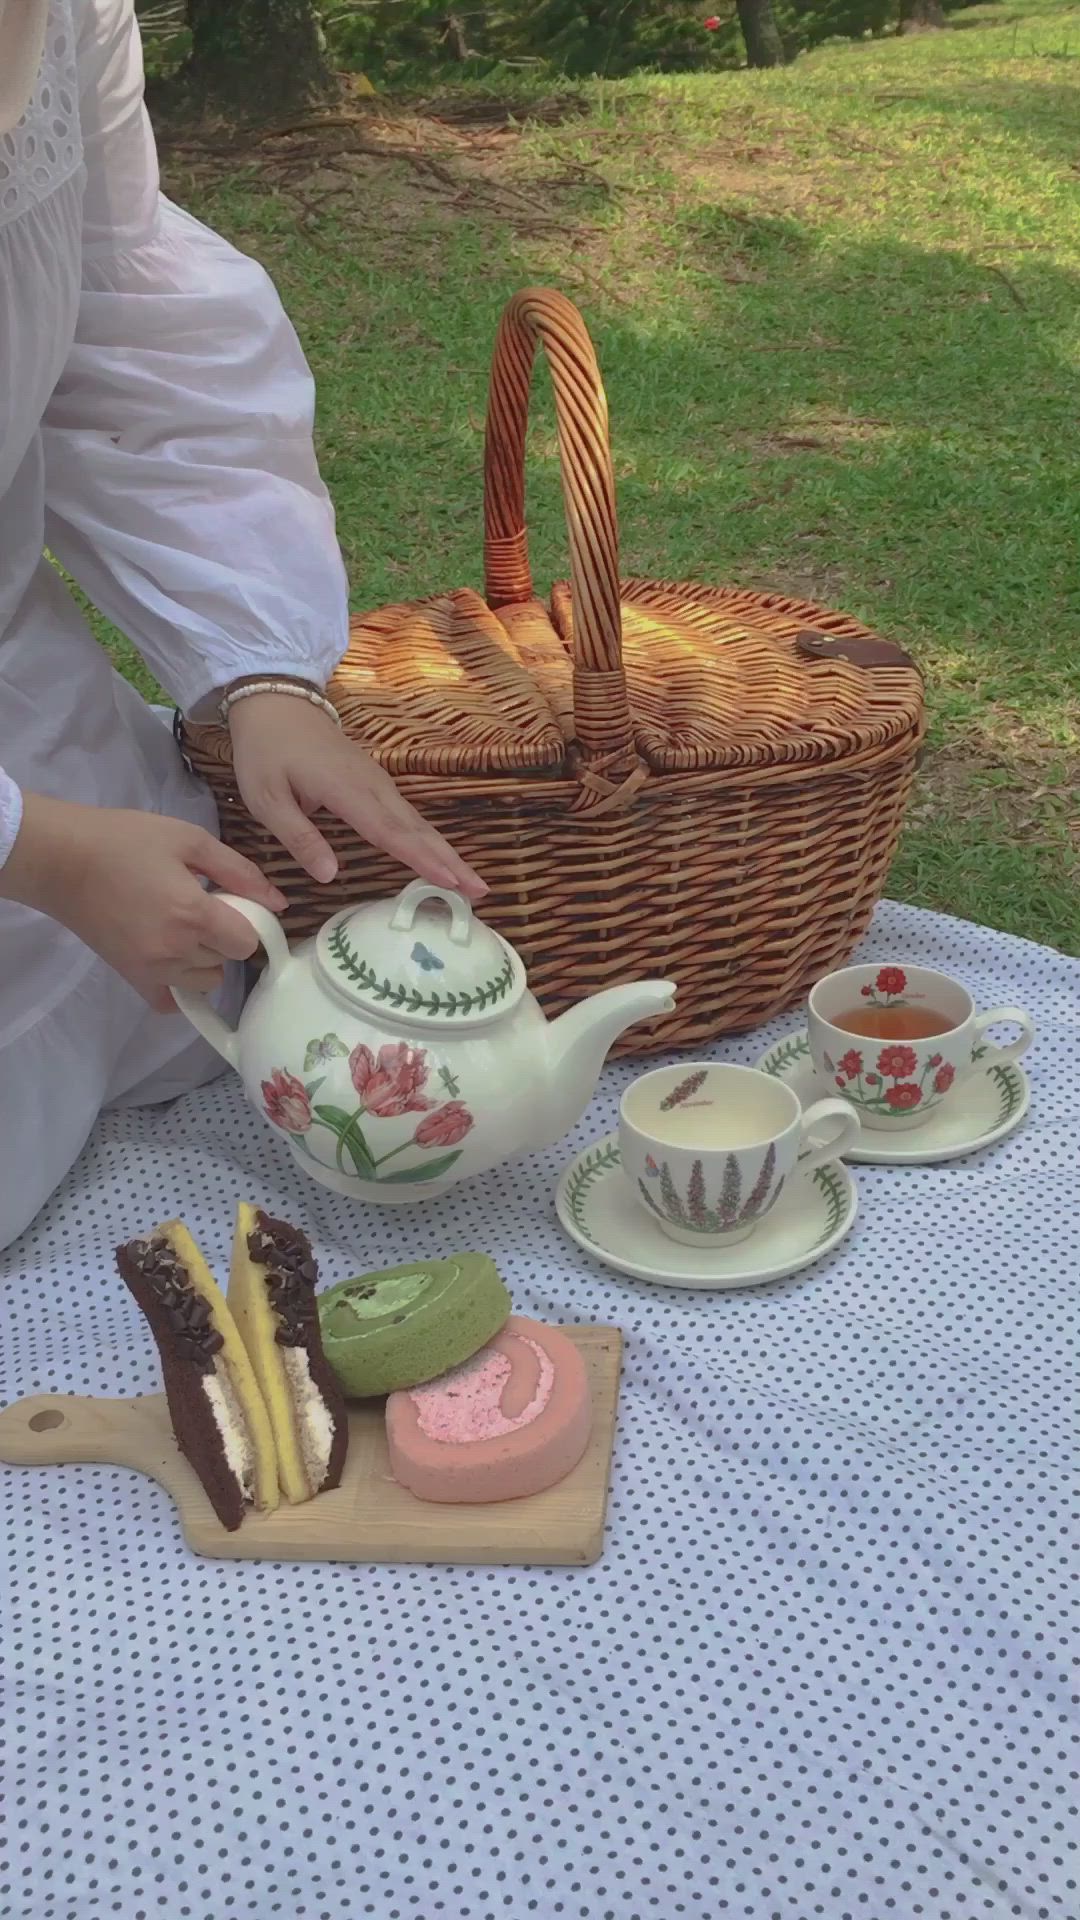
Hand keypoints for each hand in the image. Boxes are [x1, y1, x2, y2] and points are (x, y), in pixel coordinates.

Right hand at [0, 795, 286, 1011]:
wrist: (61, 860)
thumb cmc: (124, 840)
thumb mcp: (189, 839)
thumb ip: (239, 871)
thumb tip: (279, 903)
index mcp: (192, 914)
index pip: (246, 942)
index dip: (247, 922)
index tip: (234, 905)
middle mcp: (175, 951)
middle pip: (227, 960)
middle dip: (224, 935)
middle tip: (201, 905)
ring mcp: (151, 970)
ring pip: (205, 981)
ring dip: (205, 959)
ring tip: (183, 928)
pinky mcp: (131, 978)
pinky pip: (172, 1001)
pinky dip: (180, 985)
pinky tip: (173, 958)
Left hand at [227, 693, 486, 899]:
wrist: (278, 703)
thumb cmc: (267, 751)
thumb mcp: (267, 797)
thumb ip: (299, 837)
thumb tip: (329, 877)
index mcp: (345, 790)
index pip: (389, 832)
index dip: (420, 859)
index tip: (448, 882)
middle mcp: (372, 786)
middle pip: (417, 830)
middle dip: (451, 862)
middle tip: (480, 892)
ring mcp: (379, 783)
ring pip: (419, 824)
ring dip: (448, 853)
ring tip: (473, 884)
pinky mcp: (378, 784)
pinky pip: (409, 817)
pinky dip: (431, 841)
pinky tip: (443, 859)